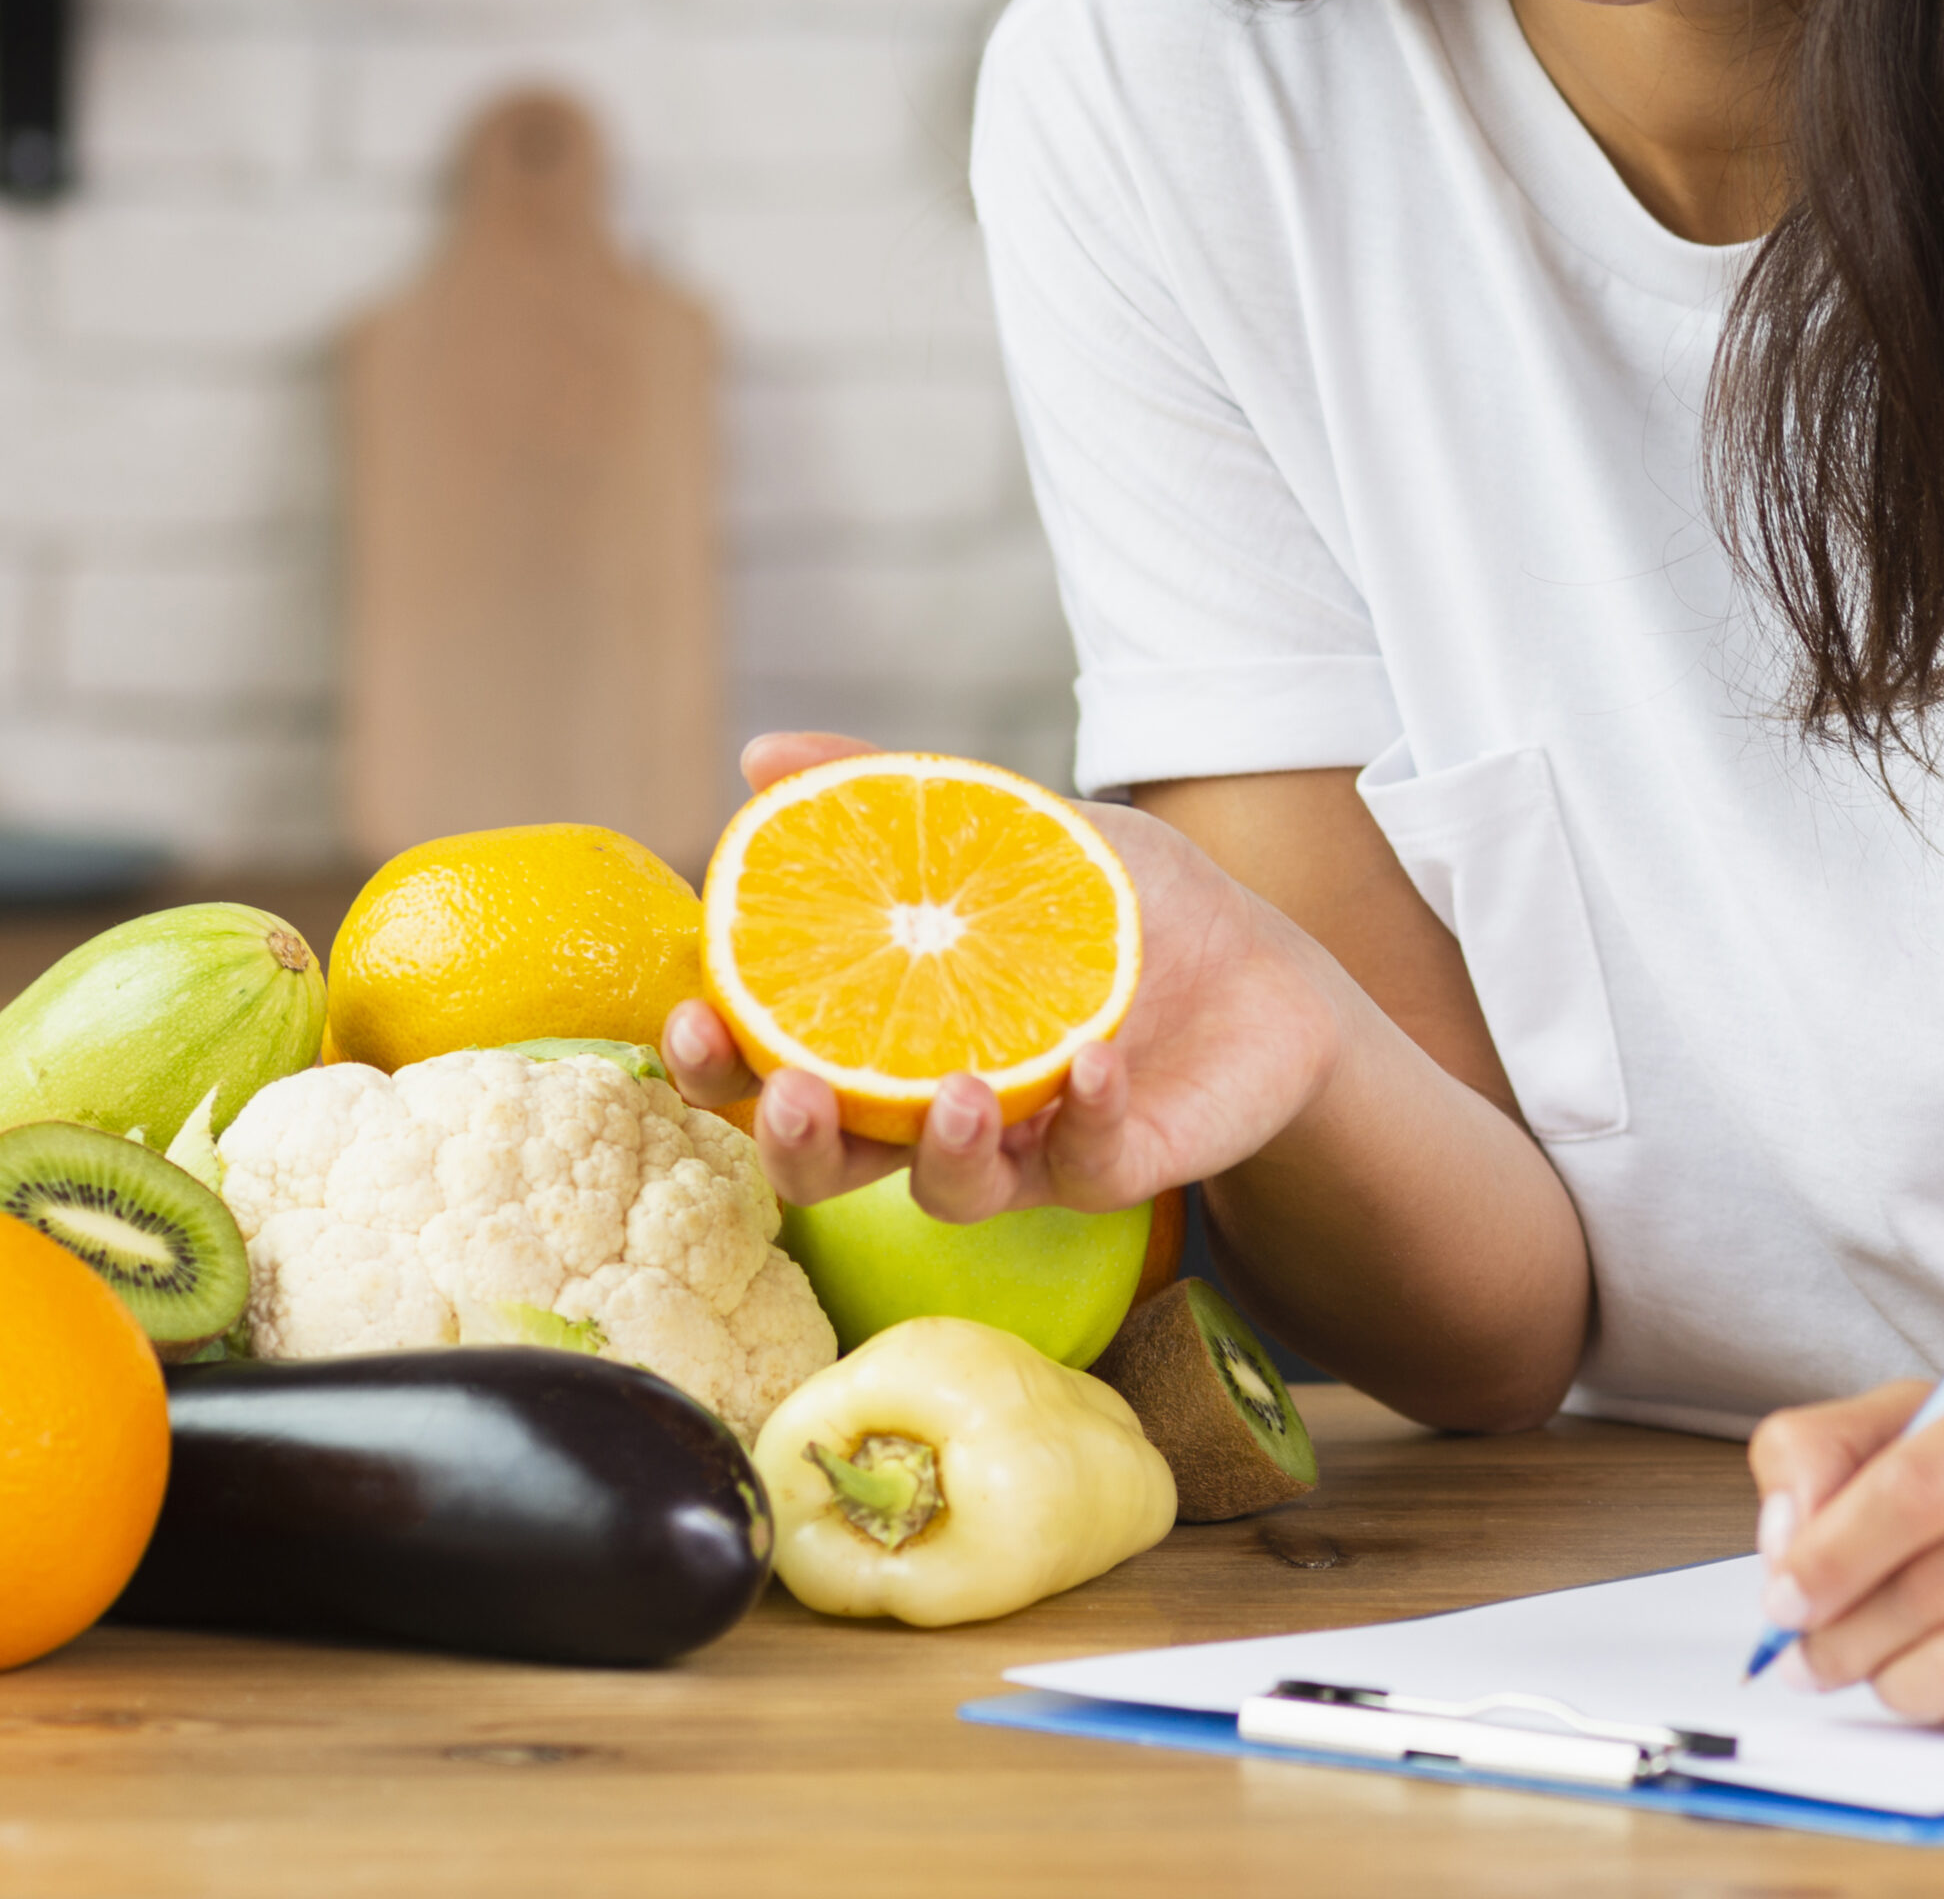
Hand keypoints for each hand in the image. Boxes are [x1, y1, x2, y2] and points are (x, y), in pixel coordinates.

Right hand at [665, 732, 1359, 1222]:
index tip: (690, 1019)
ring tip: (959, 1089)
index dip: (715, 1065)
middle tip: (796, 1089)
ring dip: (941, 1149)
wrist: (1253, 961)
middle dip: (793, 1142)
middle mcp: (931, 1107)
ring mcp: (1022, 1148)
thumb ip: (887, 796)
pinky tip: (1096, 1059)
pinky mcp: (1113, 1167)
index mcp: (884, 1032)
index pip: (768, 1067)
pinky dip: (1086, 1114)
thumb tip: (758, 751)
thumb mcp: (1004, 826)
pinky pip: (1086, 1166)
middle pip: (827, 1165)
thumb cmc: (1109, 901)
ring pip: (947, 1193)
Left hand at [1749, 1353, 1943, 1736]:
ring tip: (1858, 1667)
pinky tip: (1938, 1682)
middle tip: (1801, 1649)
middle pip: (1938, 1582)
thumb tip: (1784, 1538)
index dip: (1831, 1550)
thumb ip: (1825, 1446)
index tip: (1781, 1596)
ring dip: (1891, 1679)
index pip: (1916, 1485)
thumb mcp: (1931, 1412)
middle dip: (1845, 1629)